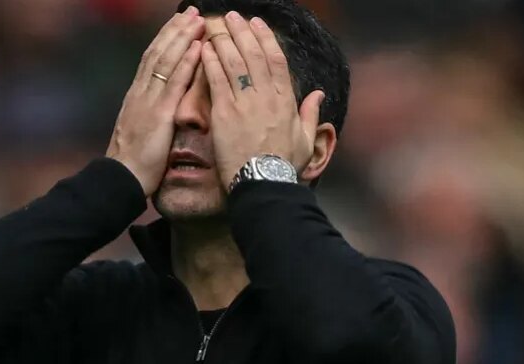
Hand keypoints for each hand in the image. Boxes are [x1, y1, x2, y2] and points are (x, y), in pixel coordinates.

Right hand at [106, 7, 204, 195]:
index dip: (166, 39)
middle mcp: (140, 92)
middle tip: (192, 12)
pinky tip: (197, 47)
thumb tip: (158, 107)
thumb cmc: (132, 162)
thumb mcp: (140, 131)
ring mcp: (148, 101)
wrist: (120, 177)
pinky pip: (174, 83)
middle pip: (158, 53)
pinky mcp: (158, 113)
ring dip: (182, 38)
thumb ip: (149, 115)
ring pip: (166, 61)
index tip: (179, 23)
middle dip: (175, 30)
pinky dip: (186, 63)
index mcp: (136, 96)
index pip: (152, 60)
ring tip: (197, 20)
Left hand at [201, 12, 324, 189]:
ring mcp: (244, 103)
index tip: (258, 25)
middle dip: (243, 32)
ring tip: (217, 26)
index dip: (266, 40)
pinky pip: (216, 80)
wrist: (263, 185)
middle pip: (254, 55)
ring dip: (225, 41)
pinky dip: (210, 62)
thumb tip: (319, 94)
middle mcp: (266, 97)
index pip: (276, 61)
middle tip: (233, 17)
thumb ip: (310, 114)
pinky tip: (204, 49)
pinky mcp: (224, 113)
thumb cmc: (284, 167)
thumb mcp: (305, 140)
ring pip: (234, 62)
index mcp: (286, 101)